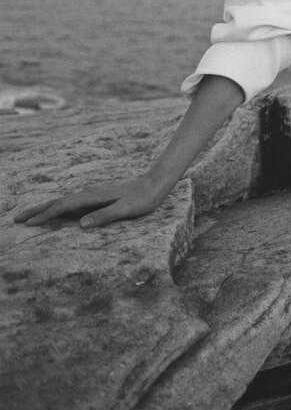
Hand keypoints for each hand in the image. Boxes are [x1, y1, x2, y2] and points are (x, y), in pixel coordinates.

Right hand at [13, 173, 169, 229]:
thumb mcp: (125, 210)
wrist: (154, 184)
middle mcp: (89, 194)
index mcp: (92, 197)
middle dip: (37, 210)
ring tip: (30, 218)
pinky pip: (72, 205)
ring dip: (45, 209)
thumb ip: (104, 216)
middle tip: (17, 219)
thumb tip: (81, 225)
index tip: (30, 224)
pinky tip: (55, 215)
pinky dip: (58, 210)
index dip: (46, 215)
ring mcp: (92, 196)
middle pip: (57, 202)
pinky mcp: (96, 199)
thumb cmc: (142, 199)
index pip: (63, 206)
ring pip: (62, 203)